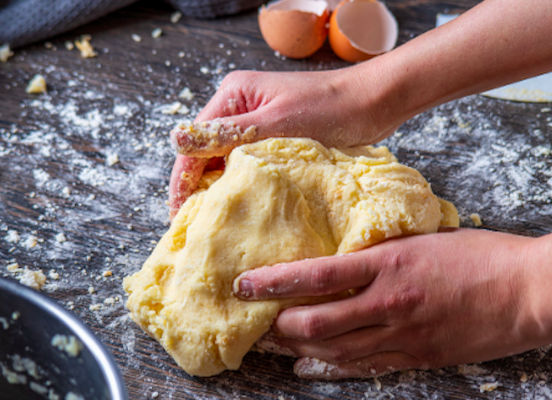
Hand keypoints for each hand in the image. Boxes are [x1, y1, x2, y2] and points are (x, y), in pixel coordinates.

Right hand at [168, 68, 401, 218]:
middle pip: (206, 153)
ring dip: (222, 189)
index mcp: (233, 95)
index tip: (178, 216)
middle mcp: (239, 106)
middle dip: (198, 188)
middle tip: (194, 228)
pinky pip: (249, 165)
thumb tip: (176, 140)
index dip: (183, 181)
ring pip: (227, 162)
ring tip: (215, 225)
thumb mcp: (276, 123)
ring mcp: (258, 123)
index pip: (194, 144)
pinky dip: (245, 185)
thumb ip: (228, 134)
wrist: (374, 103)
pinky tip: (244, 208)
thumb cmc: (331, 108)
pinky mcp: (276, 138)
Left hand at [233, 228, 550, 378]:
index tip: (245, 284)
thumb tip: (348, 254)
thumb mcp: (424, 239)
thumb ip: (383, 252)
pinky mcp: (418, 357)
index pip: (316, 274)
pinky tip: (311, 366)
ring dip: (298, 349)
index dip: (274, 282)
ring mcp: (403, 335)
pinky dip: (332, 367)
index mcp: (389, 263)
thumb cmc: (483, 256)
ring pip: (334, 351)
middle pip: (315, 323)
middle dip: (278, 326)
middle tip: (257, 321)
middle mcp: (389, 302)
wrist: (530, 291)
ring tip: (275, 344)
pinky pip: (365, 367)